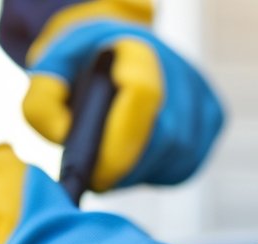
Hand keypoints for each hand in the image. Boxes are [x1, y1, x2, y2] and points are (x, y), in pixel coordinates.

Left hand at [22, 3, 223, 190]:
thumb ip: (43, 105)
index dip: (121, 145)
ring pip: (180, 157)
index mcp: (139, 50)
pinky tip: (138, 163)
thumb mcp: (48, 75)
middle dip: (130, 169)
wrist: (114, 51)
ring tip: (115, 166)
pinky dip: (160, 173)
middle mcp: (180, 69)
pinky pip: (188, 164)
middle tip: (99, 179)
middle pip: (168, 138)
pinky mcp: (213, 118)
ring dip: (143, 174)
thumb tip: (65, 140)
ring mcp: (202, 94)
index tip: (94, 176)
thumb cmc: (79, 67)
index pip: (144, 97)